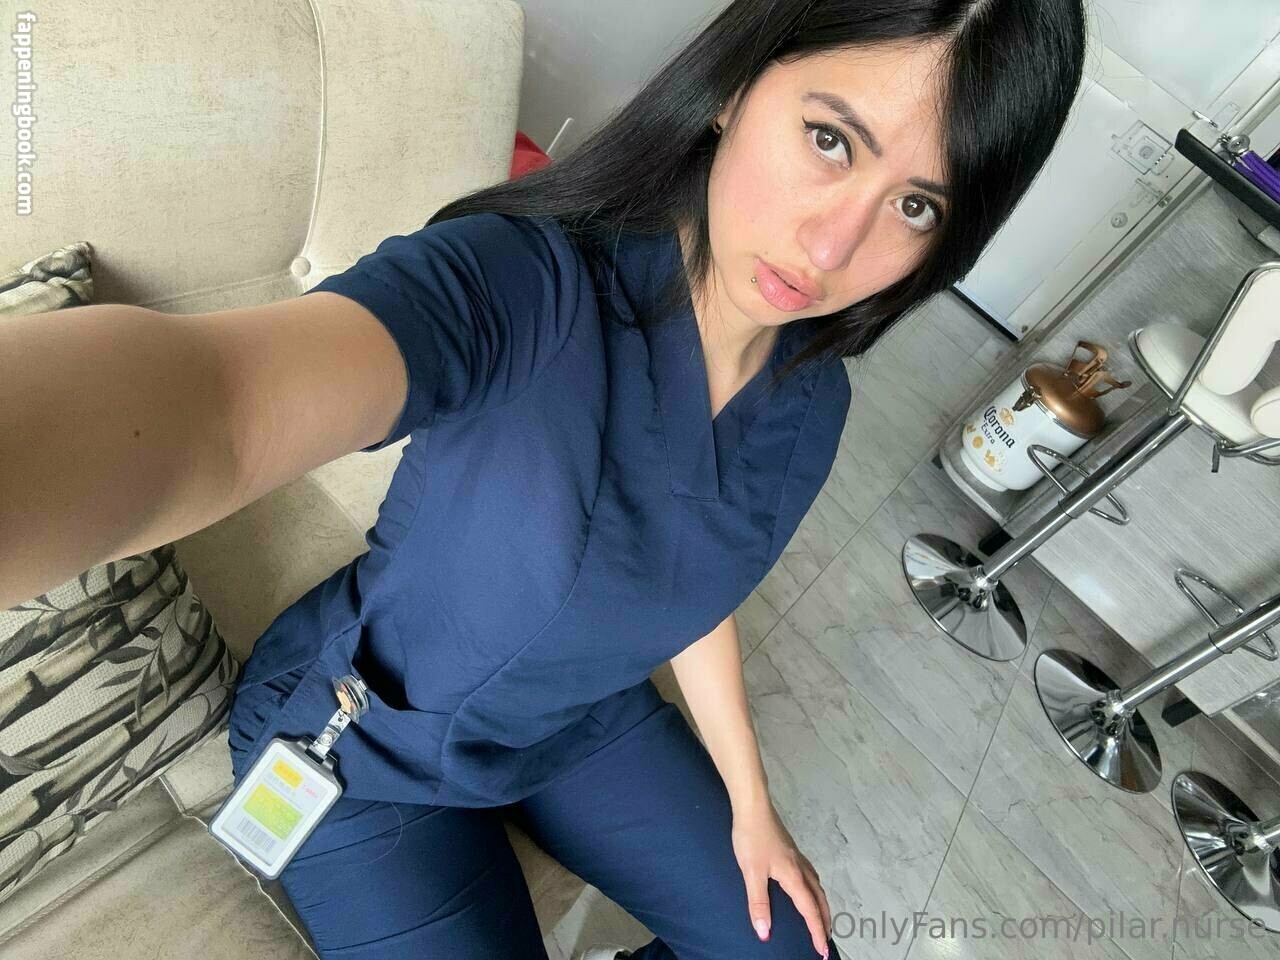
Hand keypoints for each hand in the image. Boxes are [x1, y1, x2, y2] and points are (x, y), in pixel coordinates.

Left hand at [731, 800, 831, 957]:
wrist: (753, 807)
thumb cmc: (751, 837)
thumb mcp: (751, 872)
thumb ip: (758, 903)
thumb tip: (765, 932)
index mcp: (793, 876)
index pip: (809, 910)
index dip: (816, 931)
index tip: (822, 950)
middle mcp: (800, 868)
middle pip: (819, 899)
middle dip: (824, 921)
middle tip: (825, 939)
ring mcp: (797, 858)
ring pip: (816, 886)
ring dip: (821, 905)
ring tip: (820, 918)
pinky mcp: (791, 851)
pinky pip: (810, 876)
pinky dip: (814, 889)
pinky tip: (805, 888)